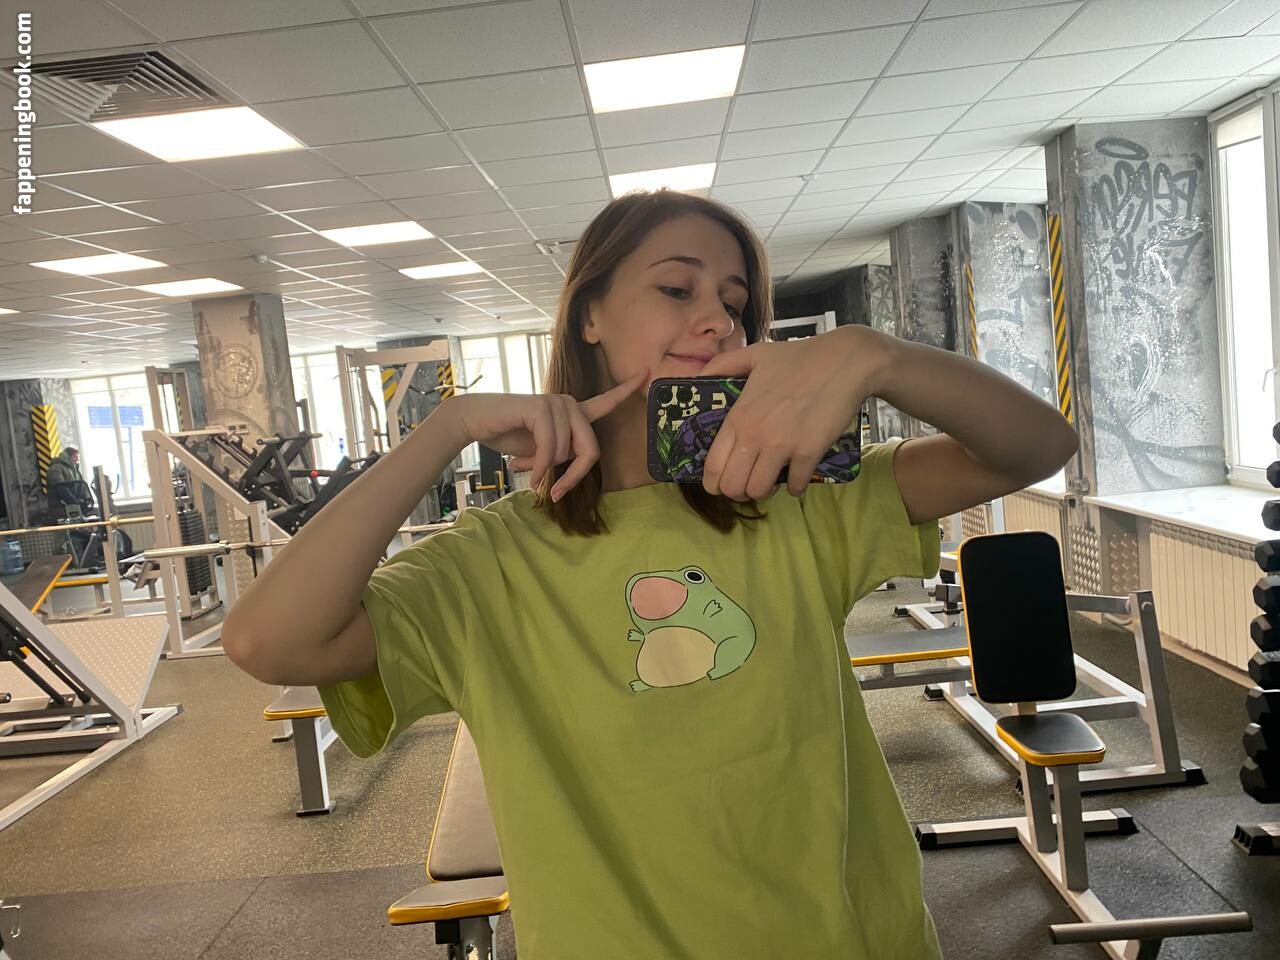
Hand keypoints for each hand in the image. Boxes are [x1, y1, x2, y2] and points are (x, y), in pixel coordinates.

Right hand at [443, 370, 647, 501]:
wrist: (475, 422)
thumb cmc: (507, 435)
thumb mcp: (540, 451)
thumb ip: (558, 456)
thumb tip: (560, 474)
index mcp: (573, 411)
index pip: (605, 401)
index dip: (627, 390)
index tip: (647, 374)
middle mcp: (569, 403)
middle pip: (590, 450)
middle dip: (573, 476)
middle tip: (554, 491)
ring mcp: (556, 403)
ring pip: (566, 452)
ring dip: (545, 467)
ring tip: (525, 466)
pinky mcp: (541, 408)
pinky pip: (550, 447)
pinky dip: (537, 465)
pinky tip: (522, 468)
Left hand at [698, 327, 890, 499]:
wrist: (845, 361)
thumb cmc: (800, 357)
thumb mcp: (755, 354)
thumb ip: (723, 365)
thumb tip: (697, 376)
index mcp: (738, 416)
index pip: (713, 465)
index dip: (713, 483)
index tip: (720, 483)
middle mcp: (755, 435)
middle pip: (732, 486)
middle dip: (737, 492)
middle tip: (748, 483)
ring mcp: (782, 446)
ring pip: (760, 491)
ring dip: (765, 491)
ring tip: (772, 481)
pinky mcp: (809, 452)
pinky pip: (795, 485)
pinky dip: (795, 486)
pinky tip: (797, 476)